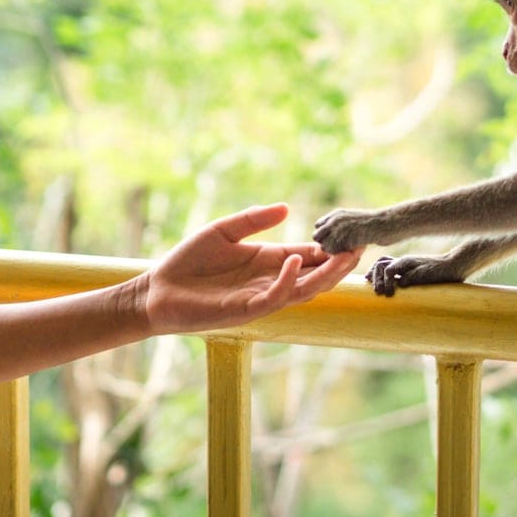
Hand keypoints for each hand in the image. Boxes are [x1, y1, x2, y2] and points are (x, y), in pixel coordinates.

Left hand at [143, 203, 362, 332]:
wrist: (157, 290)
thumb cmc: (188, 261)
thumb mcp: (223, 230)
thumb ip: (254, 219)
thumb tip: (286, 207)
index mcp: (267, 262)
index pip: (307, 256)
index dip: (329, 249)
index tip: (351, 236)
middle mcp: (269, 281)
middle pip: (313, 276)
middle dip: (337, 264)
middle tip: (360, 248)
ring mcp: (260, 297)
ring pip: (303, 290)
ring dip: (324, 276)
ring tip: (343, 257)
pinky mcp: (244, 310)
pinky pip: (274, 297)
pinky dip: (287, 281)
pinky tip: (295, 262)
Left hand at [312, 207, 378, 253]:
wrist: (389, 223)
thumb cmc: (378, 223)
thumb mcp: (356, 219)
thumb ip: (343, 225)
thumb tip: (334, 236)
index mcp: (337, 214)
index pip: (318, 226)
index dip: (325, 235)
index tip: (335, 241)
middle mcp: (334, 220)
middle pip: (317, 236)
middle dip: (325, 244)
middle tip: (338, 250)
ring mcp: (339, 229)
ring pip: (324, 246)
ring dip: (332, 252)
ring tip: (347, 252)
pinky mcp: (345, 239)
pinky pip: (334, 253)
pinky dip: (341, 256)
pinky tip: (352, 253)